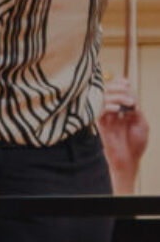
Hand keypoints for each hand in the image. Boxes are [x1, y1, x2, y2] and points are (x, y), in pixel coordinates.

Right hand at [99, 75, 149, 194]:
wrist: (128, 160)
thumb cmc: (136, 144)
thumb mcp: (142, 124)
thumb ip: (136, 111)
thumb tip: (130, 99)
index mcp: (123, 111)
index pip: (118, 92)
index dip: (121, 85)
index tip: (126, 82)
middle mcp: (113, 112)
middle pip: (109, 92)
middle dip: (118, 88)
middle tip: (128, 92)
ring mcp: (106, 117)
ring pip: (103, 98)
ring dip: (116, 96)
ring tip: (128, 102)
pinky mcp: (101, 124)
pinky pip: (99, 111)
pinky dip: (108, 106)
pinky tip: (118, 109)